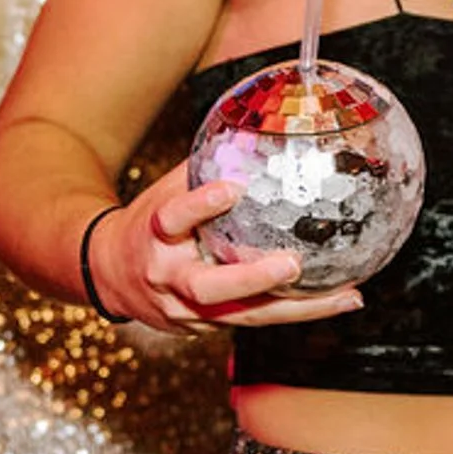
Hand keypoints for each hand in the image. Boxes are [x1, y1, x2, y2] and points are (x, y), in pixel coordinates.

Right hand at [86, 162, 364, 332]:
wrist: (106, 275)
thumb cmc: (150, 222)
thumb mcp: (167, 190)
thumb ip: (208, 165)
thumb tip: (259, 125)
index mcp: (155, 235)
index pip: (173, 218)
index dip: (200, 205)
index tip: (231, 188)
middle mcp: (167, 277)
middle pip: (207, 288)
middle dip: (251, 278)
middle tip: (293, 264)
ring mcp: (184, 310)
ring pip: (242, 316)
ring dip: (297, 309)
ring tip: (346, 297)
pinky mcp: (203, 328)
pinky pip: (253, 321)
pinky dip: (296, 312)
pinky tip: (340, 300)